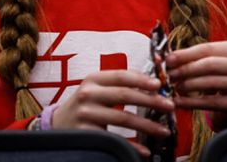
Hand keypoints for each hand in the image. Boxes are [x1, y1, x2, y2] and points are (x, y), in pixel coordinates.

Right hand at [51, 70, 174, 157]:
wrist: (57, 125)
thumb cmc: (85, 104)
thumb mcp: (96, 89)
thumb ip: (118, 84)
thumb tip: (151, 83)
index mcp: (93, 79)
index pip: (121, 75)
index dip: (142, 79)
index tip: (159, 85)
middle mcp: (88, 94)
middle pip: (125, 95)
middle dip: (150, 101)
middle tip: (169, 106)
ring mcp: (86, 114)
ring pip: (122, 118)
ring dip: (147, 125)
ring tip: (163, 131)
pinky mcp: (86, 134)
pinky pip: (114, 139)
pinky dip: (132, 146)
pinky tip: (145, 150)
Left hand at [166, 41, 226, 129]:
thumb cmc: (217, 74)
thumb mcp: (208, 61)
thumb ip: (190, 58)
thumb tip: (167, 59)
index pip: (206, 49)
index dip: (185, 54)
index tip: (168, 60)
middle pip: (210, 65)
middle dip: (186, 69)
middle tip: (169, 75)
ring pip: (211, 83)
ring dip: (188, 85)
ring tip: (174, 86)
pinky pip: (211, 103)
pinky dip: (192, 102)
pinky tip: (178, 102)